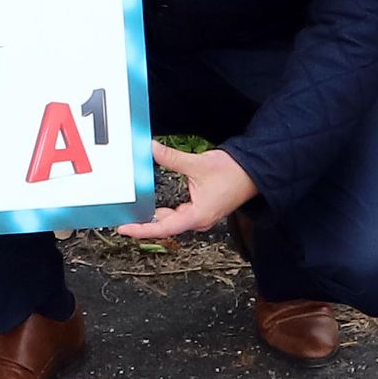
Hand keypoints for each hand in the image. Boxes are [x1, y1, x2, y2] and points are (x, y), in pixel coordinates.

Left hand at [116, 140, 256, 242]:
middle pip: (165, 225)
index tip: (124, 228)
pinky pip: (178, 212)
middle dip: (143, 222)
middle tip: (122, 215)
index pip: (163, 228)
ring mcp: (200, 215)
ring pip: (171, 219)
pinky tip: (152, 203)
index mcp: (197, 216)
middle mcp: (197, 220)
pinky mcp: (201, 208)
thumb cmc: (234, 173)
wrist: (255, 171)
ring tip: (132, 210)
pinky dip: (164, 209)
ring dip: (153, 216)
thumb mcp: (197, 164)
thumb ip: (170, 158)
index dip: (142, 229)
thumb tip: (150, 149)